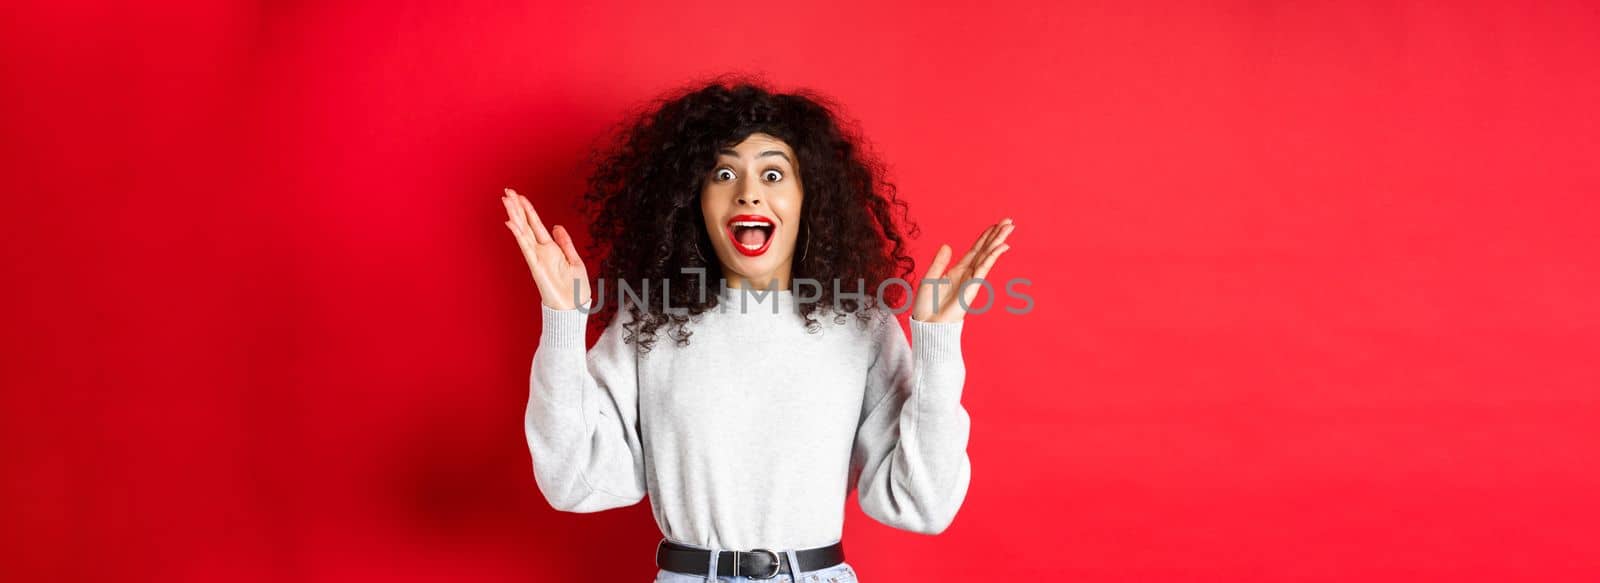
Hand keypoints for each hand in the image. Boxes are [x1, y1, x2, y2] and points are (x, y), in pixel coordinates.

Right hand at [502, 187, 590, 309]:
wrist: (575, 308)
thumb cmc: (576, 289)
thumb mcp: (574, 260)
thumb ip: (565, 243)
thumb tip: (557, 226)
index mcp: (551, 249)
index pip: (535, 225)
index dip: (528, 210)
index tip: (519, 196)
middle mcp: (541, 251)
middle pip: (526, 225)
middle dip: (517, 208)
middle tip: (507, 192)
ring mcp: (537, 258)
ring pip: (523, 232)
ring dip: (515, 215)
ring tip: (506, 200)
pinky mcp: (536, 266)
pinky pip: (526, 247)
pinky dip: (519, 234)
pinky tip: (511, 222)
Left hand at [912, 218, 1013, 322]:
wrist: (929, 324)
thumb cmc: (928, 306)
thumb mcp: (930, 278)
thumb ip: (939, 262)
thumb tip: (947, 245)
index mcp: (957, 270)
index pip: (975, 250)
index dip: (985, 237)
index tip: (996, 225)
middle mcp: (967, 273)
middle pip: (985, 249)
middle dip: (997, 235)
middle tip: (1009, 221)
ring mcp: (971, 279)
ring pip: (987, 255)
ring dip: (998, 241)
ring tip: (1009, 227)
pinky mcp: (973, 286)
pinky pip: (984, 268)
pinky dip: (992, 256)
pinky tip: (1002, 246)